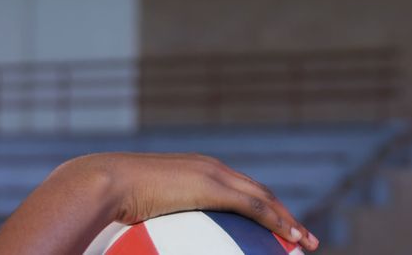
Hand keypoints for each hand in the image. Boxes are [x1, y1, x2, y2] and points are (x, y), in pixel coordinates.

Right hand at [78, 152, 320, 251]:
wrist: (106, 182)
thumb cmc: (111, 201)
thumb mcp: (138, 213)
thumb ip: (155, 220)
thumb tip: (147, 243)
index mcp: (196, 170)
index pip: (238, 188)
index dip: (260, 207)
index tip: (275, 227)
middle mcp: (210, 167)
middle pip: (258, 192)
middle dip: (283, 214)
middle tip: (302, 237)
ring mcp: (213, 174)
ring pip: (264, 198)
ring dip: (289, 220)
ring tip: (306, 242)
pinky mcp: (214, 186)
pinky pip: (256, 207)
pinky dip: (278, 223)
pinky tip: (293, 240)